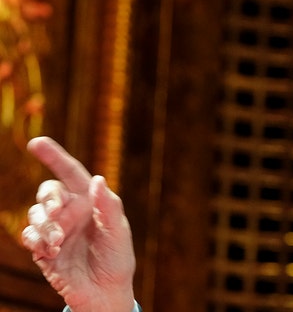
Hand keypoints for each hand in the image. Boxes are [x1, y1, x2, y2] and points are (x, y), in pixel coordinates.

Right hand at [21, 136, 135, 311]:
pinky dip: (36, 240)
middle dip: (49, 198)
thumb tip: (99, 179)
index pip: (71, 173)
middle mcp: (70, 212)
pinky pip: (29, 236)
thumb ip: (109, 206)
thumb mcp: (119, 233)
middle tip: (56, 210)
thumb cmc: (117, 258)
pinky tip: (50, 251)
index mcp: (90, 201)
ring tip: (58, 242)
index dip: (54, 156)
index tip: (36, 143)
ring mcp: (55, 230)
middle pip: (48, 192)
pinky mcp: (43, 249)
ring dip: (44, 225)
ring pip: (35, 214)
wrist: (106, 292)